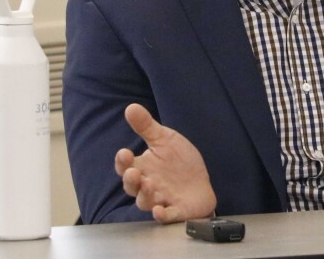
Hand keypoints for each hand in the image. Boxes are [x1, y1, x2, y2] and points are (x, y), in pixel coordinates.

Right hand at [114, 103, 216, 223]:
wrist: (200, 184)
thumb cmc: (178, 162)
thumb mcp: (165, 140)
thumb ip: (147, 126)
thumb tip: (130, 107)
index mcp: (143, 167)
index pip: (126, 166)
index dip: (123, 161)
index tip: (124, 153)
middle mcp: (148, 185)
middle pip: (132, 186)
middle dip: (130, 180)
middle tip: (133, 172)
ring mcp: (161, 199)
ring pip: (146, 202)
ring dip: (145, 194)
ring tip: (149, 183)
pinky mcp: (176, 210)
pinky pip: (166, 216)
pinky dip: (162, 215)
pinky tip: (160, 211)